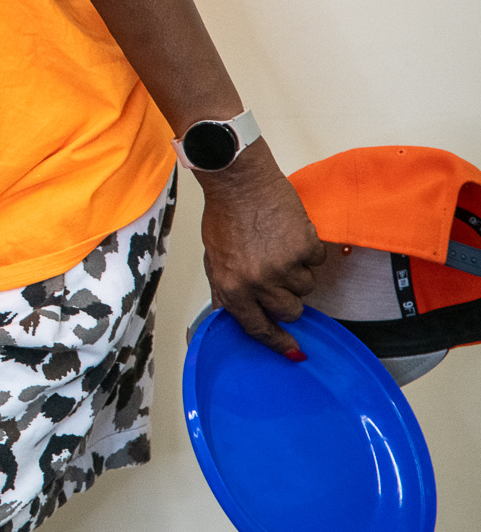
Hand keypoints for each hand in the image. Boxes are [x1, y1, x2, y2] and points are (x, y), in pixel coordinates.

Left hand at [198, 144, 326, 358]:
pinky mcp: (304, 247)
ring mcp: (283, 265)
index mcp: (232, 286)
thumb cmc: (225, 215)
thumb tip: (234, 315)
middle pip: (290, 311)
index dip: (277, 342)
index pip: (257, 327)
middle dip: (288, 298)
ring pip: (307, 287)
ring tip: (278, 246)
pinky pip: (317, 261)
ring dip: (297, 270)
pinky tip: (289, 234)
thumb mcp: (215, 258)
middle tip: (279, 275)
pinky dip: (308, 249)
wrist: (240, 182)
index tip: (291, 349)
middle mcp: (258, 282)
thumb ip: (226, 289)